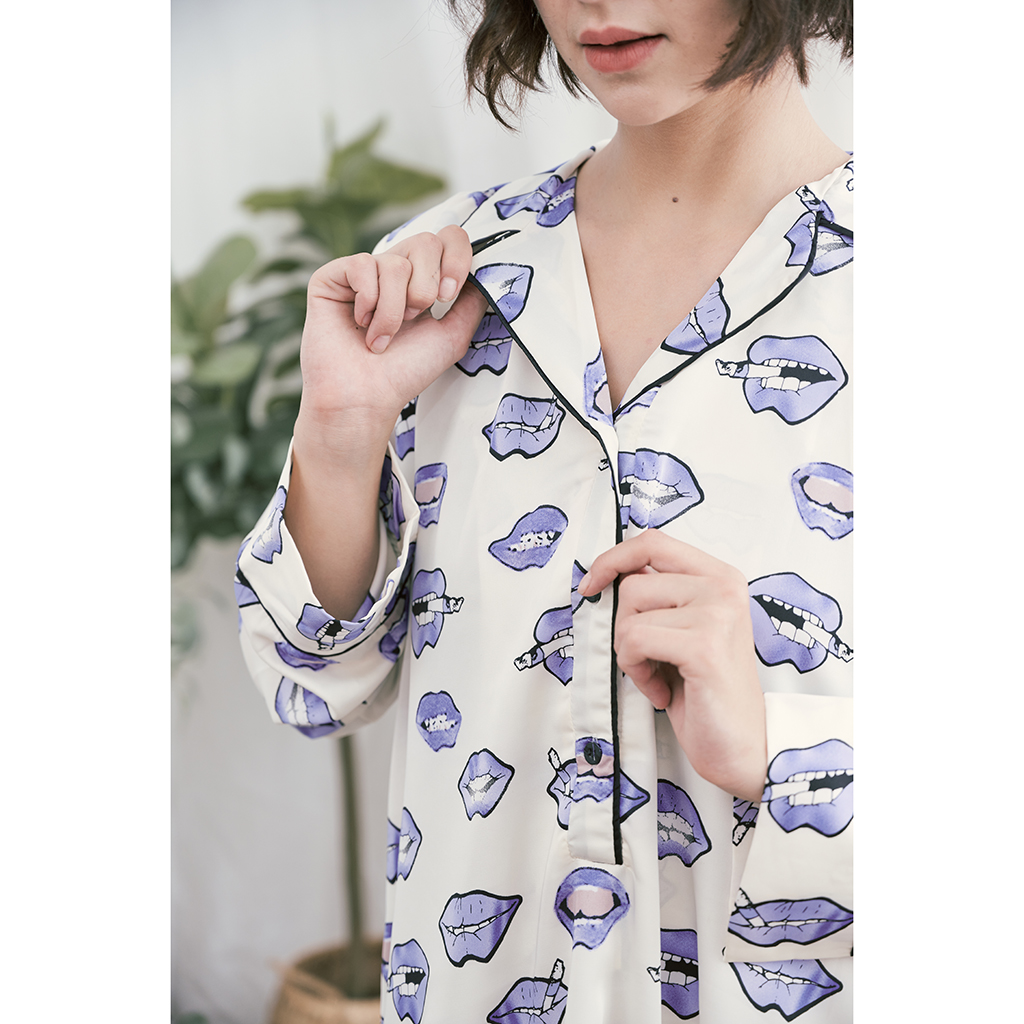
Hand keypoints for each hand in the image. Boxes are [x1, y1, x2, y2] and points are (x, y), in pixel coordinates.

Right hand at [296, 225, 487, 450]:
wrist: (367, 397)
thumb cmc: (404, 372)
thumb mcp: (452, 335)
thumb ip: (472, 300)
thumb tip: (485, 271)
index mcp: (421, 280)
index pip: (448, 239)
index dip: (456, 260)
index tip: (448, 299)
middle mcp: (392, 271)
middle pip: (426, 243)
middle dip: (426, 289)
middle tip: (413, 320)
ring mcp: (362, 273)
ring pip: (395, 263)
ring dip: (395, 310)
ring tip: (383, 336)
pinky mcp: (331, 278)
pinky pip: (362, 266)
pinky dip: (368, 302)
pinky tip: (360, 324)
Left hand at [578, 531, 766, 801]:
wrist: (742, 745)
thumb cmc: (705, 690)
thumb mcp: (682, 629)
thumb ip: (659, 596)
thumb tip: (608, 573)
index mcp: (720, 576)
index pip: (652, 542)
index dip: (613, 559)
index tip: (591, 586)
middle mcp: (723, 587)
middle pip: (632, 585)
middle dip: (625, 628)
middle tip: (651, 660)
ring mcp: (717, 613)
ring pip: (628, 617)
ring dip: (631, 655)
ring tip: (660, 676)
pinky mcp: (703, 645)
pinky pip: (634, 642)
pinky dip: (637, 673)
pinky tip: (663, 691)